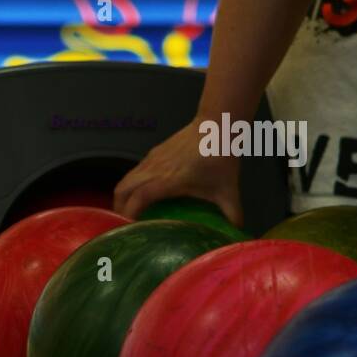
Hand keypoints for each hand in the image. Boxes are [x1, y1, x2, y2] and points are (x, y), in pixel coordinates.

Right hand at [113, 119, 242, 223]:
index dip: (129, 215)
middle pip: (122, 190)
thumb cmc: (220, 157)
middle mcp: (153, 170)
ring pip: (125, 180)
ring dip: (122, 197)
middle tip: (125, 225)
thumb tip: (237, 231)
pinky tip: (140, 194)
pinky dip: (130, 186)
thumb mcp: (228, 189)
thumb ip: (232, 212)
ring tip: (128, 212)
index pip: (138, 199)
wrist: (217, 125)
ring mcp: (150, 160)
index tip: (130, 230)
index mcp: (168, 180)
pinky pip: (133, 172)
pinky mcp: (152, 154)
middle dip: (118, 208)